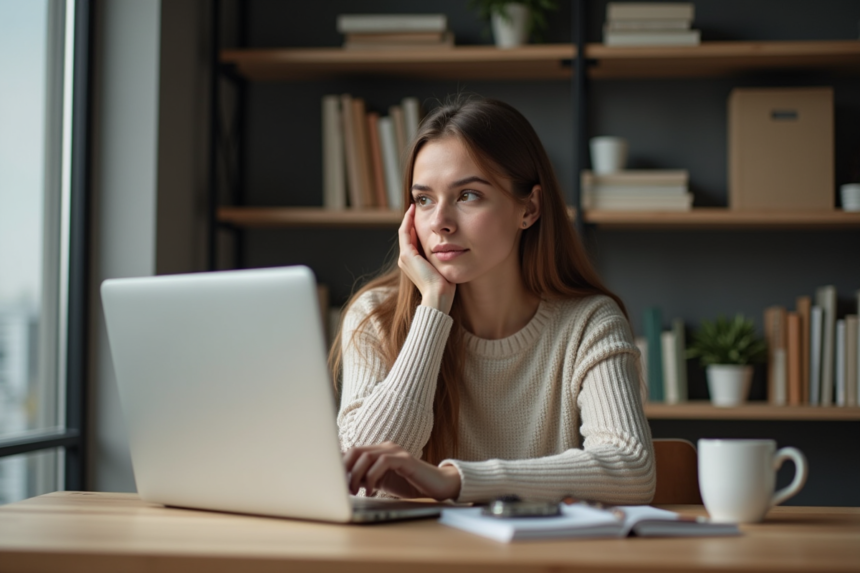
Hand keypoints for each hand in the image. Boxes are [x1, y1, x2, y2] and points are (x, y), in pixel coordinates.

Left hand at [343, 441, 461, 500]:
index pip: (352, 451)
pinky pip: (383, 462)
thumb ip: (365, 478)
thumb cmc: (409, 485)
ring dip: (356, 475)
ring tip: (355, 491)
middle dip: (345, 469)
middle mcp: (385, 447)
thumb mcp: (381, 482)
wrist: (437, 486)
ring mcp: (396, 451)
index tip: (333, 482)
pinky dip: (372, 477)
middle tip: (343, 488)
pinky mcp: (405, 459)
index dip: (340, 465)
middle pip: (355, 450)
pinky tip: (371, 491)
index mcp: (378, 451)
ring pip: (366, 456)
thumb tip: (342, 482)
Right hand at [398, 204, 455, 313]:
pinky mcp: (407, 255)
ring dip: (408, 218)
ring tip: (413, 207)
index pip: (412, 241)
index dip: (416, 228)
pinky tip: (413, 211)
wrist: (438, 296)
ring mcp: (405, 257)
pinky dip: (408, 221)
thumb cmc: (445, 286)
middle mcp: (405, 260)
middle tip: (416, 207)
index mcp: (413, 264)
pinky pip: (405, 233)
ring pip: (404, 232)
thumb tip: (452, 249)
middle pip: (407, 235)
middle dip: (411, 221)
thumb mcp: (443, 268)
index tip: (423, 216)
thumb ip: (443, 258)